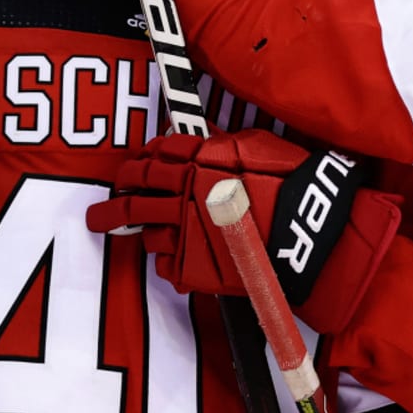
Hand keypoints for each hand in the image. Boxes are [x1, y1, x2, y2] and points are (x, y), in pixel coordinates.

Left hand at [86, 130, 400, 332]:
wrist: (308, 235)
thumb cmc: (293, 185)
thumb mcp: (260, 147)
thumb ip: (224, 147)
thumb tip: (205, 147)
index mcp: (199, 159)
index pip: (156, 153)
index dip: (142, 158)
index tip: (135, 163)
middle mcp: (183, 192)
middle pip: (135, 190)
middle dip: (116, 193)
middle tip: (105, 200)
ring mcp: (184, 230)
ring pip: (144, 228)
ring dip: (131, 228)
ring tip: (119, 229)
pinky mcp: (192, 265)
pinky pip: (166, 262)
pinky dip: (167, 257)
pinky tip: (174, 255)